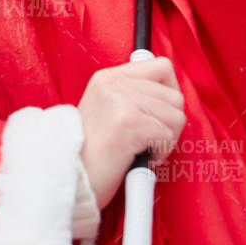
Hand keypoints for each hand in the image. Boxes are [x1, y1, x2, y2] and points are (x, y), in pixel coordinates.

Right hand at [76, 56, 186, 209]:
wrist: (69, 177)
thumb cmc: (90, 153)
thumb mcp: (104, 111)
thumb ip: (132, 96)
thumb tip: (168, 92)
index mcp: (108, 78)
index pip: (162, 67)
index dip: (170, 93)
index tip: (161, 113)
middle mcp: (114, 84)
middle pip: (174, 96)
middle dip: (170, 123)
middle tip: (150, 139)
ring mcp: (121, 102)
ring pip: (176, 116)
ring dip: (167, 139)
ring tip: (144, 149)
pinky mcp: (129, 123)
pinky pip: (168, 135)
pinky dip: (161, 152)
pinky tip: (140, 158)